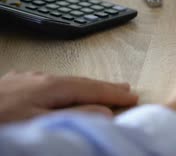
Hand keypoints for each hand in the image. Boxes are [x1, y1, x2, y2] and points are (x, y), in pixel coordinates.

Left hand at [0, 71, 137, 123]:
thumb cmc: (2, 126)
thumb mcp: (42, 125)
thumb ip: (76, 116)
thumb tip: (105, 111)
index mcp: (51, 86)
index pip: (92, 88)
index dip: (114, 93)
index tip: (134, 97)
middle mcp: (39, 78)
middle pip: (79, 82)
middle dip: (103, 87)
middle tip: (124, 90)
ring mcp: (23, 80)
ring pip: (62, 83)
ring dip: (84, 88)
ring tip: (98, 92)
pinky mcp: (10, 86)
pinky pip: (46, 84)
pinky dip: (63, 89)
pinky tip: (60, 93)